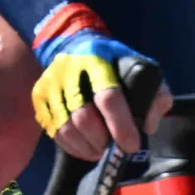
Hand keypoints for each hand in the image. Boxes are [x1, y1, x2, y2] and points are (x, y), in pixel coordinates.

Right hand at [29, 23, 151, 159]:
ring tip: (101, 152)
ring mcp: (51, 85)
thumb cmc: (113, 61)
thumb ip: (155, 95)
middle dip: (101, 140)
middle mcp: (70, 71)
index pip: (108, 96)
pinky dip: (72, 147)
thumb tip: (146, 126)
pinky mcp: (39, 97)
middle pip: (83, 116)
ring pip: (66, 128)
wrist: (73, 42)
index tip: (131, 145)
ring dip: (87, 147)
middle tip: (114, 149)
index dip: (120, 125)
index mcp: (99, 61)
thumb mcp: (141, 67)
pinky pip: (54, 131)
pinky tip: (87, 149)